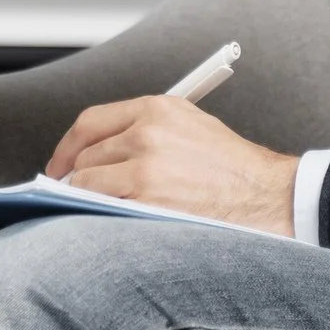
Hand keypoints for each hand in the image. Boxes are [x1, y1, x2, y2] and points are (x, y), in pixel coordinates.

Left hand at [46, 95, 298, 235]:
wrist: (268, 196)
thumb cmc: (233, 168)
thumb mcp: (189, 126)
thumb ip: (143, 129)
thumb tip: (100, 151)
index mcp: (156, 110)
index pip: (90, 123)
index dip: (68, 146)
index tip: (61, 163)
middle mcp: (147, 134)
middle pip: (85, 155)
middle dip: (76, 176)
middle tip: (75, 193)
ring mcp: (145, 168)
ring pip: (87, 183)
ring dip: (87, 199)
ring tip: (99, 209)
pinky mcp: (147, 201)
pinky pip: (102, 208)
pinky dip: (99, 215)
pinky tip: (111, 220)